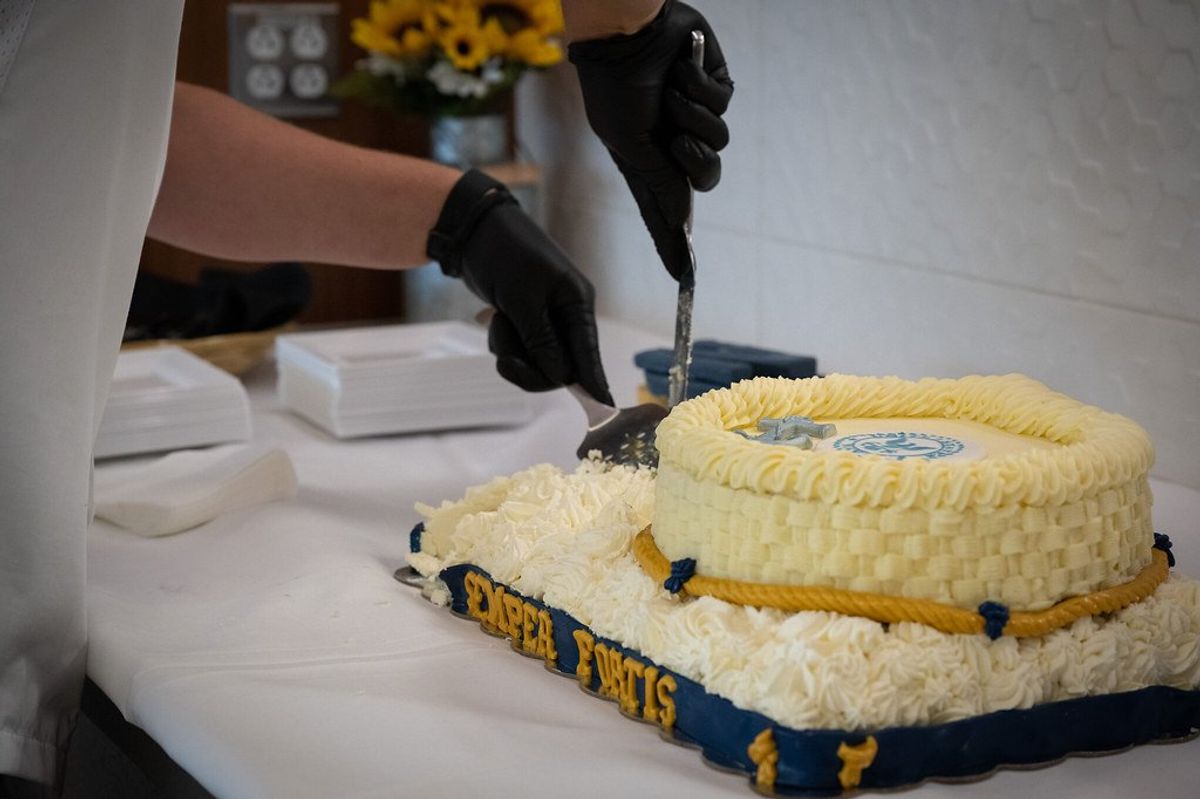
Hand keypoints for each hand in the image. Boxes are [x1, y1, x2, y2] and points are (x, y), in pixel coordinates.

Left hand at [427, 170, 612, 404]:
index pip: (589, 352)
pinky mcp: (526, 323)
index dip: (594, 380)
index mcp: (576, 304)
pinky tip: (495, 317)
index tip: (604, 407)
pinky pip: (519, 351)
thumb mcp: (523, 297)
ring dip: (511, 351)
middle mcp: (566, 316)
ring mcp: (545, 321)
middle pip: (559, 366)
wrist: (474, 233)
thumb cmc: (505, 255)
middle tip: (504, 361)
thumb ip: (542, 339)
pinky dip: (504, 342)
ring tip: (498, 321)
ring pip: (535, 361)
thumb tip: (560, 376)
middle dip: (529, 367)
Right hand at [569, 0, 732, 280]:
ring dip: (693, 117)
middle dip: (695, 163)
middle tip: (677, 144)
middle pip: (706, 178)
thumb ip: (659, 183)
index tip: (683, 277)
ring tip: (670, 95)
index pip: (665, 210)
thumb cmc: (616, 88)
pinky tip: (681, 70)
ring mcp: (694, 115)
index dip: (674, 243)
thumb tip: (683, 220)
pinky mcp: (712, 86)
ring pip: (718, 142)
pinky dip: (700, 89)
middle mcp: (672, 142)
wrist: (626, 35)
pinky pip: (722, 104)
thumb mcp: (630, 144)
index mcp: (647, 161)